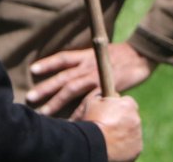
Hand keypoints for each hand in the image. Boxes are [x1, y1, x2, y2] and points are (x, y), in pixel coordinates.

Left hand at [27, 42, 156, 114]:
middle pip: (63, 76)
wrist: (143, 55)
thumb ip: (88, 60)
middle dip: (46, 87)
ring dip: (56, 101)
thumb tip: (75, 69)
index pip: (63, 58)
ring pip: (72, 89)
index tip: (32, 69)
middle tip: (30, 98)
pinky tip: (72, 121)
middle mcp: (88, 64)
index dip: (48, 63)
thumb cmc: (122, 54)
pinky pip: (90, 102)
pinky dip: (80, 112)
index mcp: (87, 55)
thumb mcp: (102, 51)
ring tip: (44, 112)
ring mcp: (97, 76)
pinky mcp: (107, 87)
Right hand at [71, 94, 141, 161]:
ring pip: (132, 131)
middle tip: (110, 125)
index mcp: (128, 105)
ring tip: (110, 136)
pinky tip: (114, 145)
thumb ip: (102, 96)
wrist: (95, 144)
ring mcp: (138, 134)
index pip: (127, 102)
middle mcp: (136, 118)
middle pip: (131, 117)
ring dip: (124, 132)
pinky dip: (125, 145)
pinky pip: (132, 144)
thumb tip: (104, 95)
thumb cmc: (93, 121)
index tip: (112, 111)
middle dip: (123, 120)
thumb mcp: (93, 102)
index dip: (119, 106)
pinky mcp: (137, 148)